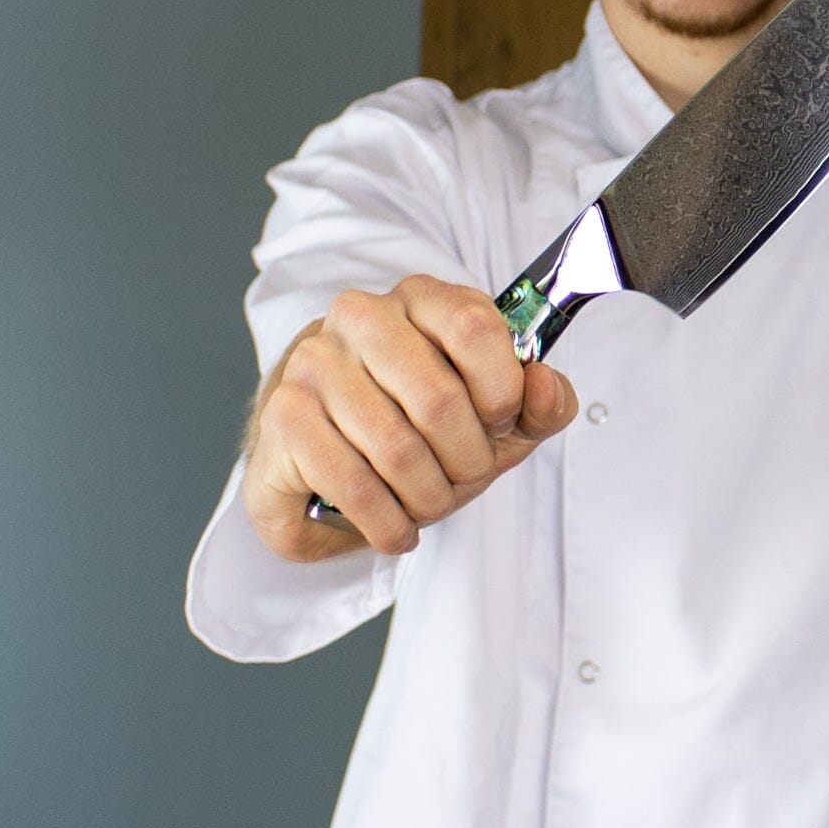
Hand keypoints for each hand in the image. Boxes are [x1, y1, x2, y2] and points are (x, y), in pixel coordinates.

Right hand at [241, 274, 577, 560]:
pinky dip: (387, 523)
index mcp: (422, 298)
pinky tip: (397, 530)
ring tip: (430, 504)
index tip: (499, 424)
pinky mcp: (284, 417)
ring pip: (397, 450)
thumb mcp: (499, 412)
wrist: (328, 448)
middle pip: (438, 399)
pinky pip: (353, 485)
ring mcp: (315, 364)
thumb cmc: (421, 423)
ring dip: (429, 498)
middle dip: (467, 460)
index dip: (501, 393)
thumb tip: (545, 386)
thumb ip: (543, 401)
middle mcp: (361, 317)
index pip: (475, 329)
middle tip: (467, 477)